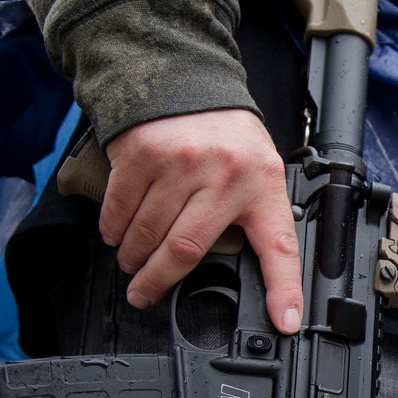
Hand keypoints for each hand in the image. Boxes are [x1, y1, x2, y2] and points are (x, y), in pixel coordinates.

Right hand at [101, 108, 302, 333]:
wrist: (187, 75)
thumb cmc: (225, 133)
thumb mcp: (255, 167)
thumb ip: (249, 211)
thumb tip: (246, 268)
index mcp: (262, 184)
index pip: (279, 244)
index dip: (284, 289)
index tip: (284, 322)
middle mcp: (225, 174)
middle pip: (187, 249)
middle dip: (158, 280)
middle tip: (143, 294)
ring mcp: (182, 163)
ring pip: (148, 232)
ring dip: (132, 257)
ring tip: (129, 263)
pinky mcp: (143, 152)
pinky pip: (120, 207)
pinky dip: (113, 228)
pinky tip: (115, 233)